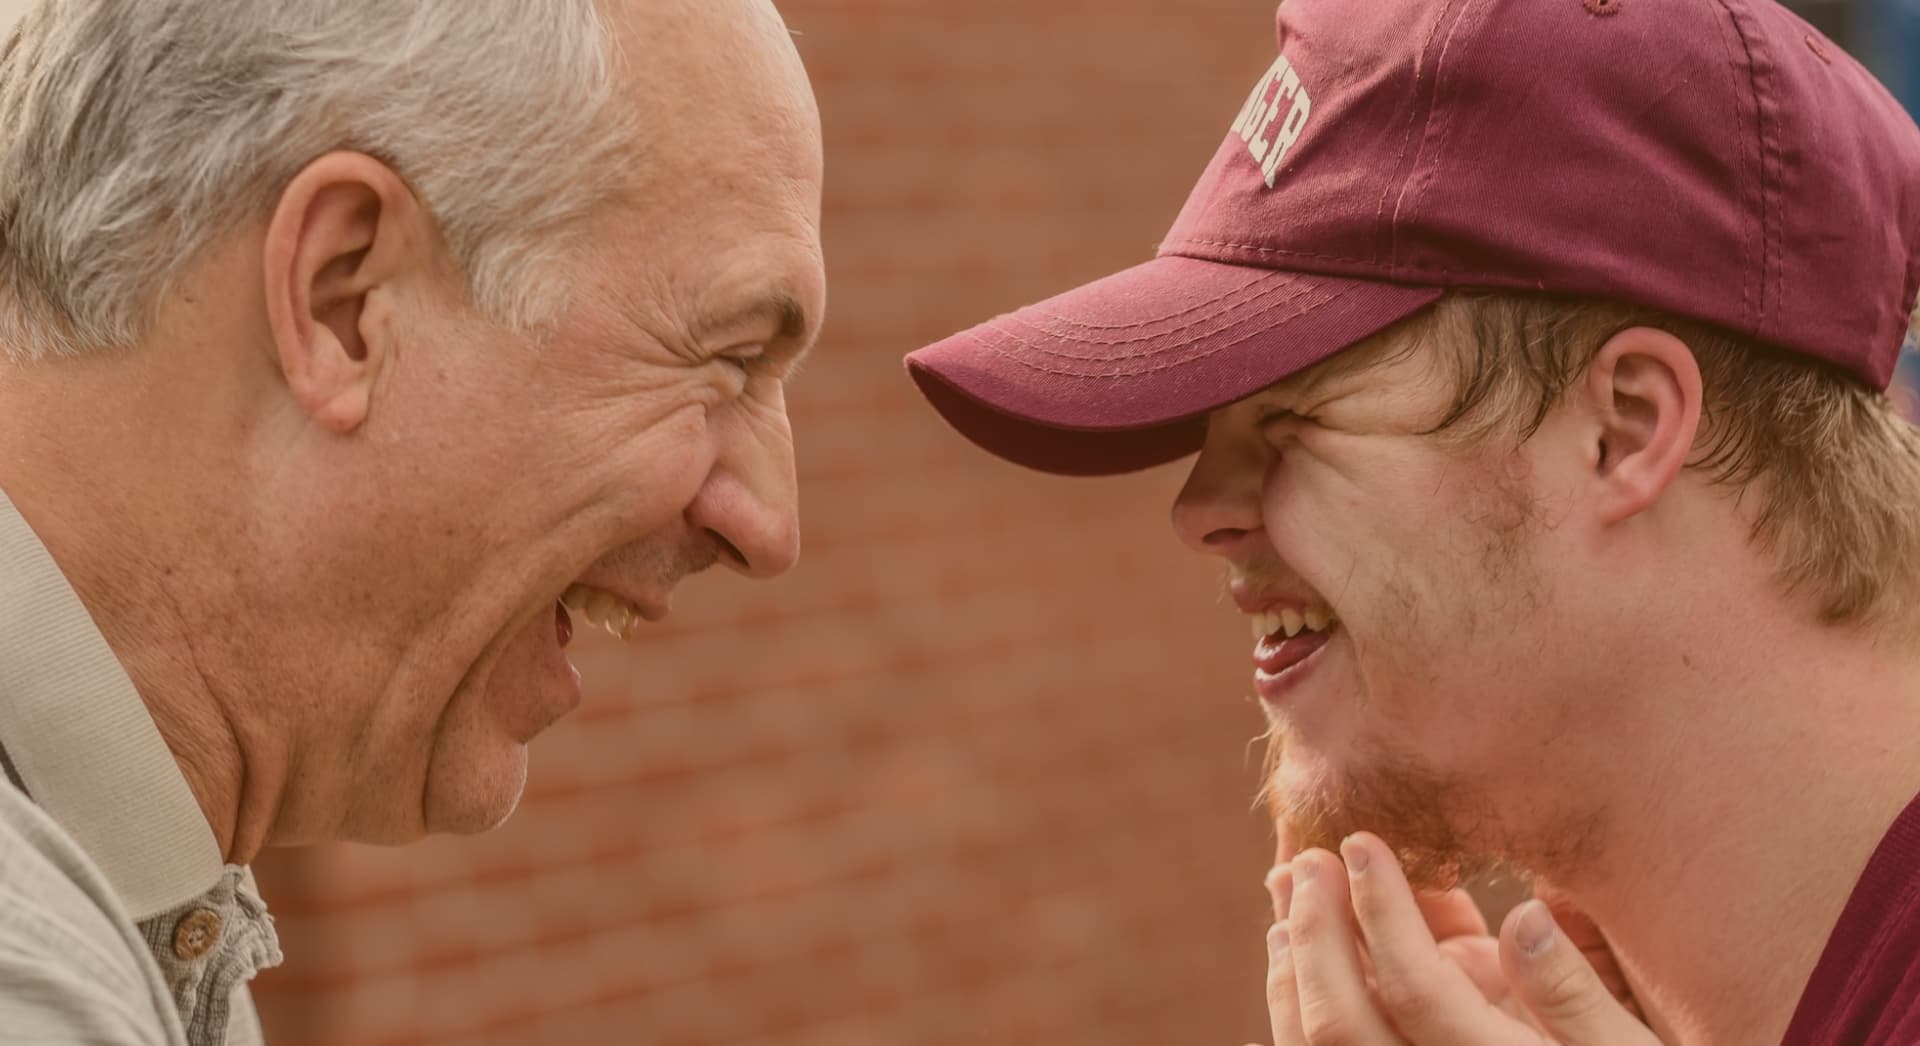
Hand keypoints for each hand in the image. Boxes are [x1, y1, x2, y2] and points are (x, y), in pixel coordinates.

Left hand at [1263, 833, 1658, 1043]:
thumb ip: (1575, 993)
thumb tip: (1523, 914)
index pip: (1416, 987)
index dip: (1383, 911)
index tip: (1362, 841)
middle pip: (1341, 1020)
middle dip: (1318, 931)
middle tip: (1305, 860)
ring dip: (1291, 970)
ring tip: (1284, 900)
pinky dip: (1288, 1022)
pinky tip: (1280, 975)